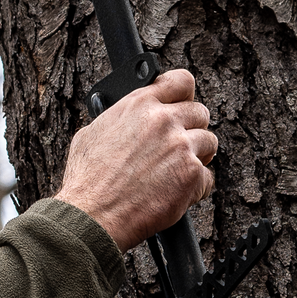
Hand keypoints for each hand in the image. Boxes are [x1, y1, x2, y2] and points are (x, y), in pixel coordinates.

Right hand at [53, 69, 215, 252]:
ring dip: (197, 157)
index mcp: (139, 104)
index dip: (184, 94)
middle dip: (191, 129)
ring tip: (178, 172)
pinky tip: (177, 194)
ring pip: (209, 142)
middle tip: (180, 146)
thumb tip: (125, 118)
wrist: (92, 216)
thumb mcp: (92, 133)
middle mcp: (163, 120)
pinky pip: (207, 177)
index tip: (183, 104)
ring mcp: (180, 147)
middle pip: (200, 112)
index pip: (181, 81)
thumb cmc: (87, 182)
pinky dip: (196, 188)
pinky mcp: (191, 175)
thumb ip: (120, 119)